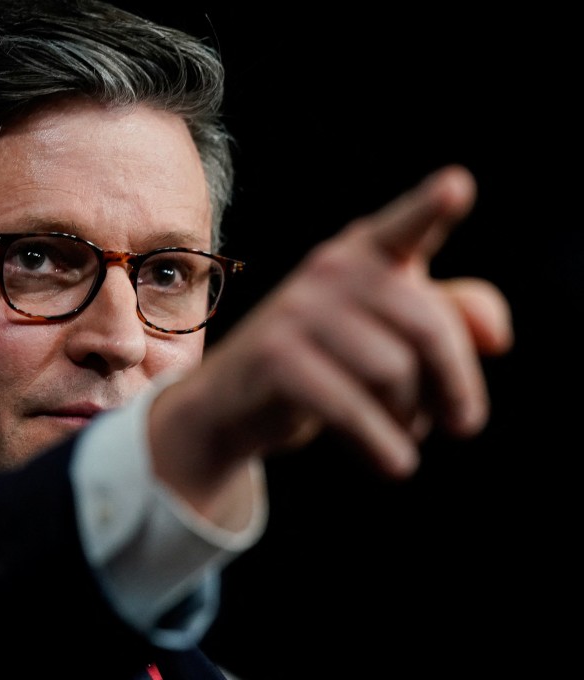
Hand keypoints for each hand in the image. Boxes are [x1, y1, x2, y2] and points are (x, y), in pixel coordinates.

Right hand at [150, 166, 512, 524]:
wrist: (235, 401)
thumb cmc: (327, 361)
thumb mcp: (389, 332)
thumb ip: (455, 317)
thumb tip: (498, 337)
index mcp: (365, 253)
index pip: (404, 228)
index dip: (431, 208)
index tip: (457, 186)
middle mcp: (329, 270)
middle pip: (428, 328)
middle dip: (456, 384)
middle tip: (464, 422)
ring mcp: (296, 310)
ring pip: (393, 374)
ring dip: (411, 420)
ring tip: (402, 434)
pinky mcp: (275, 358)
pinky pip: (353, 408)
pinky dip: (383, 446)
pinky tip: (392, 462)